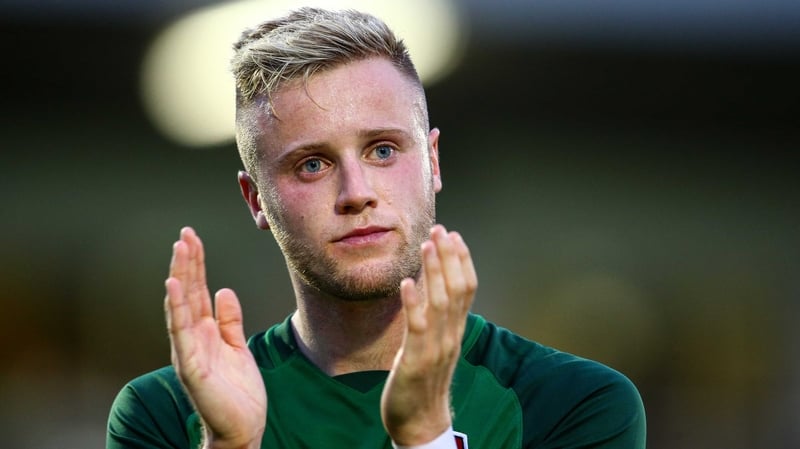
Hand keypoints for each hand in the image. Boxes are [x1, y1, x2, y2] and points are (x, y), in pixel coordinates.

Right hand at [165, 227, 266, 448]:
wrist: (243, 427)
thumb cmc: (238, 391)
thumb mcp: (238, 347)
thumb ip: (230, 320)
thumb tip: (224, 290)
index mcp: (204, 332)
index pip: (197, 291)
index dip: (195, 265)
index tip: (193, 238)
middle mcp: (192, 338)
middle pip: (188, 293)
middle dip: (186, 263)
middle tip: (185, 234)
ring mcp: (190, 351)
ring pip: (181, 307)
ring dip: (180, 277)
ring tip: (179, 250)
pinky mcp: (192, 366)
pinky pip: (181, 333)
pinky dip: (176, 309)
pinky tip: (174, 287)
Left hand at [380, 225, 477, 444]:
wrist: (420, 422)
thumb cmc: (423, 381)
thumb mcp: (434, 344)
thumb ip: (435, 318)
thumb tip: (430, 287)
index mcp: (455, 331)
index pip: (467, 289)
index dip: (462, 260)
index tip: (453, 235)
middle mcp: (450, 336)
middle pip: (457, 289)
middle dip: (449, 257)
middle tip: (441, 229)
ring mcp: (435, 348)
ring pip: (441, 303)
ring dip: (434, 271)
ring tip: (427, 245)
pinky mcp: (416, 361)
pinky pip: (417, 328)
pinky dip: (413, 303)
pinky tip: (407, 282)